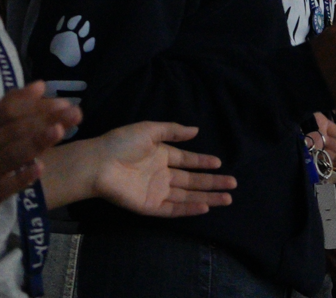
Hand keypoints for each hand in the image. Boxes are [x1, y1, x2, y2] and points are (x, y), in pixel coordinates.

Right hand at [0, 82, 80, 199]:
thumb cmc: (1, 150)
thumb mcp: (6, 128)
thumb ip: (18, 107)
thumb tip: (39, 85)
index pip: (5, 111)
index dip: (31, 103)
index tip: (62, 103)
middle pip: (11, 131)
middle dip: (42, 120)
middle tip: (74, 113)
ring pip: (7, 156)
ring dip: (33, 143)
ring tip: (58, 131)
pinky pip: (1, 189)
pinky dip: (18, 179)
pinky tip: (39, 168)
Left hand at [87, 123, 235, 217]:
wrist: (98, 163)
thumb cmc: (121, 143)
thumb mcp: (150, 130)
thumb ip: (173, 131)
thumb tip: (196, 130)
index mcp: (162, 155)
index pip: (188, 161)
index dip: (204, 162)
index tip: (220, 163)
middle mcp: (162, 174)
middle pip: (193, 180)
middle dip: (213, 183)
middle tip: (233, 184)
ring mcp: (156, 191)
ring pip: (187, 195)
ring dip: (207, 197)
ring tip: (227, 198)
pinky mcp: (149, 205)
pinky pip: (172, 208)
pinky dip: (188, 209)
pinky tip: (204, 207)